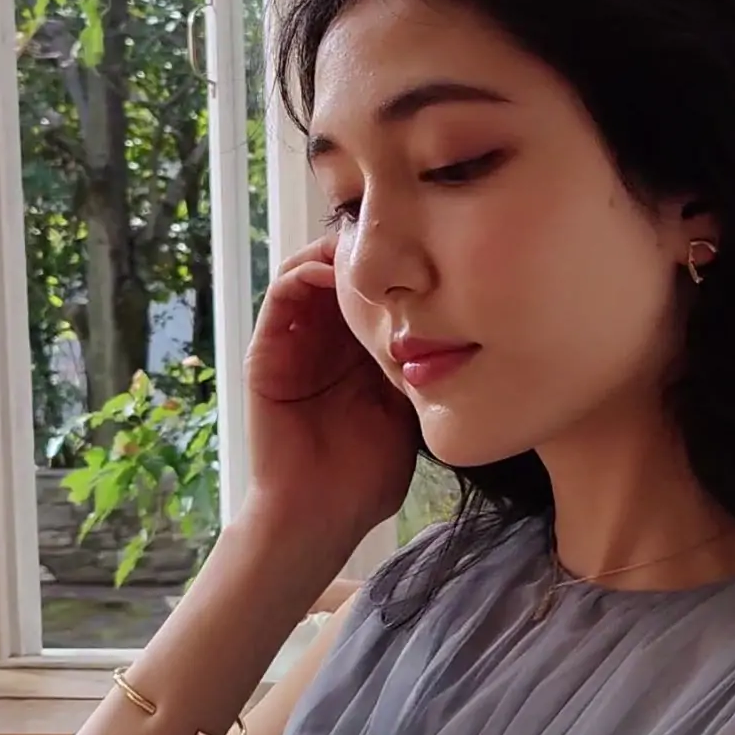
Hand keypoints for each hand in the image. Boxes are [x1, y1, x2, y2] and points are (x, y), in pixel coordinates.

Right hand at [245, 238, 419, 551]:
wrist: (320, 514)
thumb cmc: (367, 475)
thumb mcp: (409, 408)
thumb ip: (422, 367)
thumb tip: (468, 322)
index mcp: (358, 350)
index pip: (376, 287)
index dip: (398, 260)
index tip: (431, 237)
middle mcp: (323, 340)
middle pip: (342, 270)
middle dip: (367, 243)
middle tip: (399, 219)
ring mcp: (292, 343)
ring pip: (309, 271)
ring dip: (335, 250)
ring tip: (366, 239)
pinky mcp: (266, 352)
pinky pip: (280, 296)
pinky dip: (304, 273)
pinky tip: (336, 271)